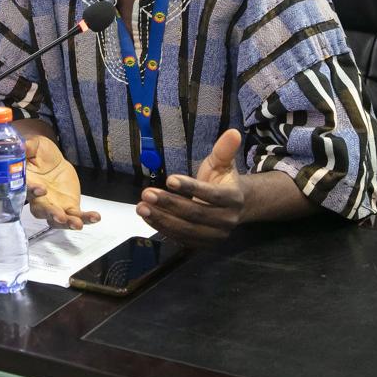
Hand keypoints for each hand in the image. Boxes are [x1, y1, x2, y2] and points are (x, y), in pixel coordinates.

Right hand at [23, 135, 100, 229]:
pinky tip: (95, 217)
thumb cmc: (40, 152)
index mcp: (27, 184)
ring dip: (66, 223)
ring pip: (57, 220)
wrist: (53, 160)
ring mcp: (54, 205)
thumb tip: (21, 145)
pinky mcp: (68, 207)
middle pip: (41, 210)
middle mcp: (38, 199)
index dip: (32, 191)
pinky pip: (76, 216)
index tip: (41, 189)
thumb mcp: (35, 144)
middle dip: (50, 214)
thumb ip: (28, 146)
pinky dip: (86, 218)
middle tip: (58, 215)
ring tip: (77, 224)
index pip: (26, 190)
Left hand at [136, 128, 244, 246]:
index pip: (210, 194)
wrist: (235, 207)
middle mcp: (226, 220)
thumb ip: (224, 150)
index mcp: (232, 198)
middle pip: (195, 213)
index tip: (169, 179)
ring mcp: (215, 235)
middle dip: (169, 203)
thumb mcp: (223, 163)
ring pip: (186, 229)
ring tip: (141, 206)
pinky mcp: (203, 245)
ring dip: (161, 218)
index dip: (190, 188)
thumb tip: (233, 131)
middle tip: (146, 193)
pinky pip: (181, 238)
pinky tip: (148, 217)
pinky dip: (163, 228)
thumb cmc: (222, 181)